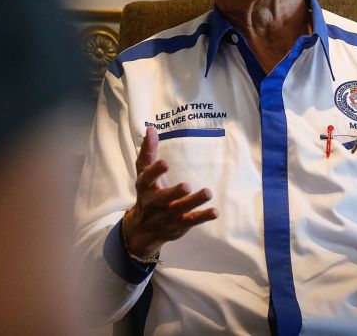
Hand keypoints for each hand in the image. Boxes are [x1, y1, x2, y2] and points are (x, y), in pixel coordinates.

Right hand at [122, 126, 217, 258]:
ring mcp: (166, 216)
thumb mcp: (143, 173)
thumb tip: (151, 128)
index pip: (147, 178)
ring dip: (194, 202)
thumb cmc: (146, 193)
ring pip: (180, 210)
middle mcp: (154, 203)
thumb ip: (148, 151)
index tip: (165, 163)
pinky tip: (215, 211)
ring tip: (208, 192)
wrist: (142, 230)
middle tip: (187, 186)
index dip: (155, 171)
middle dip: (174, 193)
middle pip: (163, 198)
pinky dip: (203, 216)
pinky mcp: (178, 225)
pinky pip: (191, 221)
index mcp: (145, 187)